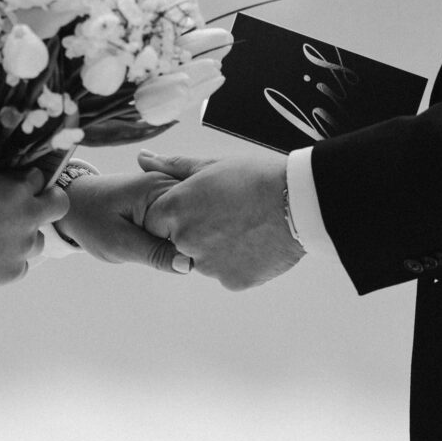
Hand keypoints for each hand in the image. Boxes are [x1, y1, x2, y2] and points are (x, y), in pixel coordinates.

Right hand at [0, 166, 68, 289]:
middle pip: (60, 205)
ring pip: (38, 240)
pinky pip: (21, 264)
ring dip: (23, 238)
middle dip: (51, 202)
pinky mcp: (14, 270)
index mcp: (18, 189)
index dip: (27, 181)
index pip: (38, 177)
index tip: (18, 185)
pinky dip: (9, 261)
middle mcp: (27, 217)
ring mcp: (23, 246)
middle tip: (34, 207)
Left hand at [55, 172, 192, 273]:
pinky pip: (184, 219)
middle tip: (183, 260)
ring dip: (189, 238)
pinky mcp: (167, 198)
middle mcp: (168, 182)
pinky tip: (175, 245)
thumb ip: (153, 253)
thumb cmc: (91, 221)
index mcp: (158, 188)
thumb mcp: (119, 243)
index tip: (192, 261)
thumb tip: (188, 266)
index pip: (196, 216)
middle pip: (199, 217)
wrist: (74, 204)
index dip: (196, 242)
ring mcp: (169, 189)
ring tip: (178, 252)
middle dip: (195, 240)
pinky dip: (181, 234)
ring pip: (193, 220)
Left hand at [138, 151, 304, 290]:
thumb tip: (142, 159)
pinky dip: (237, 262)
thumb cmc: (255, 178)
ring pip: (203, 259)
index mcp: (174, 210)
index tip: (198, 205)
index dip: (176, 213)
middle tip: (226, 213)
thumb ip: (171, 166)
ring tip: (245, 225)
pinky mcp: (232, 281)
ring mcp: (208, 266)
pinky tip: (255, 241)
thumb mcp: (211, 166)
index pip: (156, 221)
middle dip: (196, 231)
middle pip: (178, 242)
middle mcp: (184, 241)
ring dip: (216, 247)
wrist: (299, 203)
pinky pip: (226, 273)